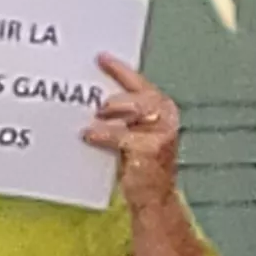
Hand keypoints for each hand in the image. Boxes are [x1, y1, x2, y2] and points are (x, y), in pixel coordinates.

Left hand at [83, 55, 184, 212]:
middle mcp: (167, 117)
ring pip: (131, 110)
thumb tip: (93, 100)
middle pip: (137, 95)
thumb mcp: (130, 134)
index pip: (140, 83)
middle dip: (115, 99)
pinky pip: (120, 134)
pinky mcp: (150, 149)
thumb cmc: (138, 165)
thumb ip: (121, 117)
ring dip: (110, 113)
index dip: (120, 69)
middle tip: (97, 107)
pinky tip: (88, 135)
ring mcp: (162, 133)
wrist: (152, 198)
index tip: (100, 57)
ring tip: (94, 120)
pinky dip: (102, 133)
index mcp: (162, 109)